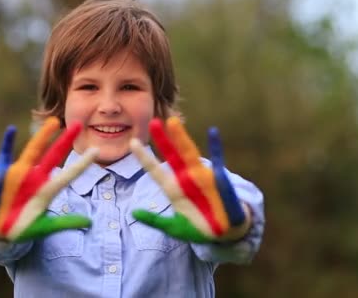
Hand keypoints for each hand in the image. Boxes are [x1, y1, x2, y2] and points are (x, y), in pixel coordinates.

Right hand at [0, 117, 97, 241]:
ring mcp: (18, 173)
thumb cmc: (21, 227)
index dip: (82, 163)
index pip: (69, 174)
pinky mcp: (1, 173)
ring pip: (32, 150)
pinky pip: (4, 154)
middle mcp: (35, 178)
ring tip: (54, 121)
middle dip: (65, 140)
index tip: (96, 150)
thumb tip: (90, 222)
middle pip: (54, 155)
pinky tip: (12, 130)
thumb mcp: (44, 227)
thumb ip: (65, 223)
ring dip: (42, 136)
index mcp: (46, 190)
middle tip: (79, 124)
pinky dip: (7, 142)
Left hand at [129, 117, 250, 242]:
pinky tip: (213, 132)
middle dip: (163, 140)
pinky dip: (216, 147)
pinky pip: (218, 161)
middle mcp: (186, 179)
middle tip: (152, 122)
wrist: (224, 234)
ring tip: (173, 122)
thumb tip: (133, 213)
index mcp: (174, 189)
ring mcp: (202, 177)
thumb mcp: (174, 227)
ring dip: (182, 138)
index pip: (155, 170)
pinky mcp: (219, 180)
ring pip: (189, 153)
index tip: (132, 142)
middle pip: (172, 156)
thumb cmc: (198, 229)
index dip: (144, 157)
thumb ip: (154, 221)